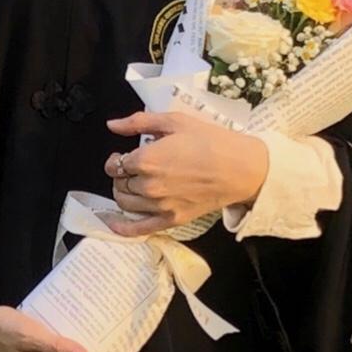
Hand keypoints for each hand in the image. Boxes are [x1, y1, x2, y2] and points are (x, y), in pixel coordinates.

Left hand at [102, 111, 268, 236]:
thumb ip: (139, 122)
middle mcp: (148, 185)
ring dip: (122, 193)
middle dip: (122, 175)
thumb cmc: (211, 141)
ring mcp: (158, 205)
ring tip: (131, 185)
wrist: (240, 167)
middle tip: (133, 168)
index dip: (117, 159)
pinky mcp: (171, 220)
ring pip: (125, 203)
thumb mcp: (175, 121)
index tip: (124, 156)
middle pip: (120, 183)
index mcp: (146, 160)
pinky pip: (138, 229)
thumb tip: (112, 125)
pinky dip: (121, 227)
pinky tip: (111, 223)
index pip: (116, 164)